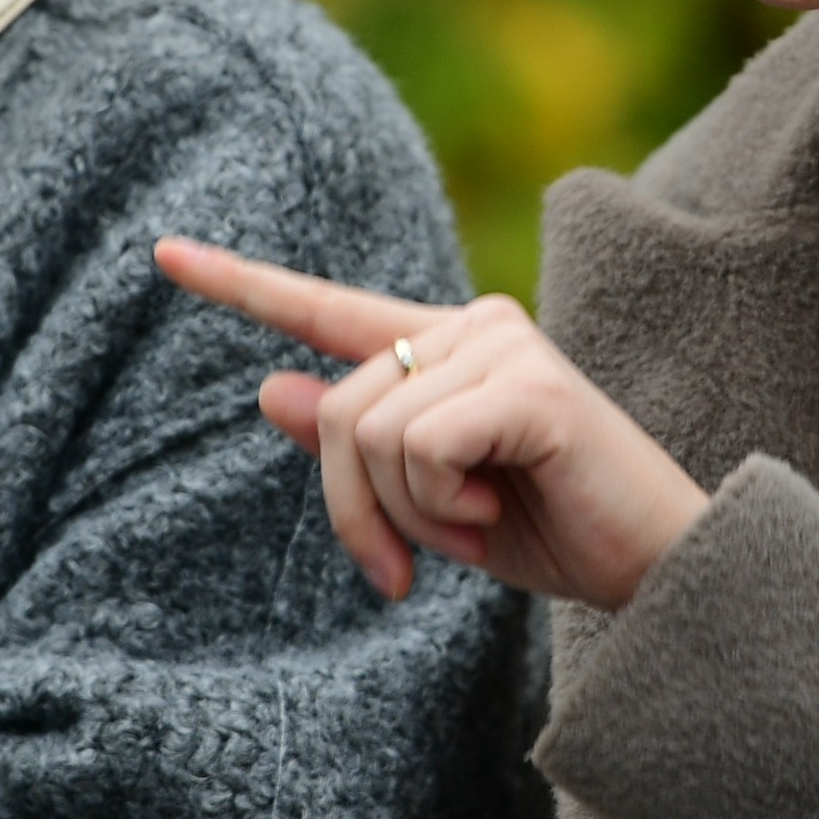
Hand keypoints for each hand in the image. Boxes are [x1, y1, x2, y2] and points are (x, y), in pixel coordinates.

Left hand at [153, 239, 709, 611]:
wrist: (655, 567)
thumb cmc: (553, 530)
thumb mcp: (432, 501)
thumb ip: (358, 446)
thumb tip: (270, 388)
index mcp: (445, 347)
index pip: (326, 309)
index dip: (241, 283)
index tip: (162, 251)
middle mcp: (472, 326)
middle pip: (341, 411)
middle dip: (358, 510)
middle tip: (417, 561)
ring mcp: (502, 345)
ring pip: (372, 434)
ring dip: (410, 515)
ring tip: (476, 526)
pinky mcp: (530, 384)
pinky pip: (422, 447)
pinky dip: (442, 506)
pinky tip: (495, 513)